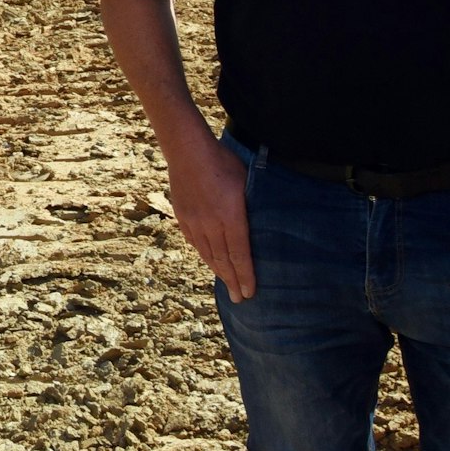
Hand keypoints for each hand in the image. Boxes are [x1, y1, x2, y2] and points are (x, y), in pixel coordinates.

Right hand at [168, 137, 255, 299]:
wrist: (188, 151)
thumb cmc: (223, 161)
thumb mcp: (247, 181)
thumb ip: (253, 205)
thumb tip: (266, 221)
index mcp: (231, 217)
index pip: (240, 255)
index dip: (246, 276)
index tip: (250, 293)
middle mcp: (211, 225)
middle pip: (223, 260)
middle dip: (233, 281)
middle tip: (239, 299)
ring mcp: (195, 222)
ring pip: (208, 254)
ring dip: (218, 271)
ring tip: (227, 285)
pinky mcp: (183, 216)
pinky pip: (195, 242)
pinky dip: (204, 255)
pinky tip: (210, 261)